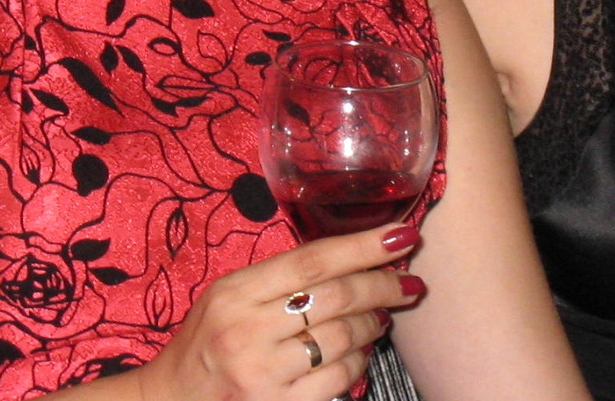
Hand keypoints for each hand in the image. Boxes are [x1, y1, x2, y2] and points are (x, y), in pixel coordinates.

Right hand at [134, 223, 424, 400]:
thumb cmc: (205, 343)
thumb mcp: (227, 297)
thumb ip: (277, 278)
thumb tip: (349, 257)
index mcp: (236, 292)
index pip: (312, 259)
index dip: (363, 245)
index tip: (401, 234)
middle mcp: (248, 330)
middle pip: (336, 297)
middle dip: (383, 285)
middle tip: (408, 282)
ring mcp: (263, 373)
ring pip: (343, 339)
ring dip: (374, 324)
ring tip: (382, 317)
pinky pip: (337, 380)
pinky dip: (358, 363)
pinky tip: (361, 354)